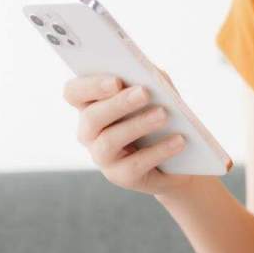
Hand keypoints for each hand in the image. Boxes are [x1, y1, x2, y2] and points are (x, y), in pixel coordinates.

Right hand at [62, 74, 204, 196]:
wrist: (180, 156)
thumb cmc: (161, 112)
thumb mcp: (156, 90)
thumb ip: (148, 76)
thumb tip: (147, 75)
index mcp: (91, 105)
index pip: (73, 92)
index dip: (90, 86)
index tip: (115, 80)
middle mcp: (89, 132)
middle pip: (92, 117)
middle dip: (118, 104)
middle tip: (144, 92)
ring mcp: (102, 157)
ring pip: (109, 142)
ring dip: (137, 125)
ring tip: (163, 114)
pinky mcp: (121, 177)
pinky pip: (134, 165)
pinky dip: (158, 151)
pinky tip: (178, 140)